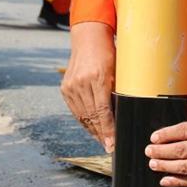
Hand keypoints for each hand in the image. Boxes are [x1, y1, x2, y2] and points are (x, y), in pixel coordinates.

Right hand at [61, 22, 115, 151]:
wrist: (88, 39)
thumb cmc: (109, 54)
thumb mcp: (118, 71)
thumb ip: (118, 93)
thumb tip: (122, 116)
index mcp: (97, 78)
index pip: (103, 111)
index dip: (108, 130)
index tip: (112, 145)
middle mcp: (81, 83)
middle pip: (92, 116)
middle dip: (102, 135)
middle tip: (110, 147)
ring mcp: (71, 86)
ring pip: (82, 116)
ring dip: (93, 130)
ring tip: (102, 141)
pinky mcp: (65, 88)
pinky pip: (75, 110)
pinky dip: (84, 120)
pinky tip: (92, 128)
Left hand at [145, 115, 186, 186]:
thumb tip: (176, 134)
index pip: (183, 131)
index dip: (166, 135)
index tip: (154, 137)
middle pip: (182, 150)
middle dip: (161, 152)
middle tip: (149, 152)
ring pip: (186, 167)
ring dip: (166, 167)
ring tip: (154, 164)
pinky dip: (179, 182)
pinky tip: (166, 180)